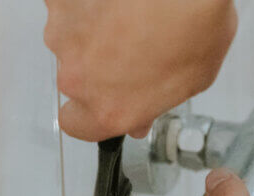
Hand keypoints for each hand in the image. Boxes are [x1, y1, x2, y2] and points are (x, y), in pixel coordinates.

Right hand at [44, 0, 236, 140]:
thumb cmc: (194, 26)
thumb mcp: (191, 81)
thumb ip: (155, 101)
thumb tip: (144, 110)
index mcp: (110, 109)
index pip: (77, 125)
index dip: (89, 113)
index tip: (103, 101)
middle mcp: (78, 79)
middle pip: (74, 80)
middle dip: (96, 66)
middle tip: (129, 47)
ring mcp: (63, 37)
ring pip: (69, 40)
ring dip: (90, 31)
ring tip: (126, 16)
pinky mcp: (58, 2)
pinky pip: (67, 6)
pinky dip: (85, 4)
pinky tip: (113, 1)